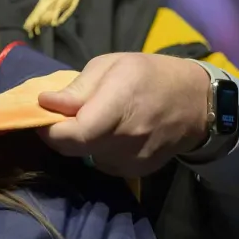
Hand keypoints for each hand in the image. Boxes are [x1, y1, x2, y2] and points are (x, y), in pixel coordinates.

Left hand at [37, 52, 211, 176]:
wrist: (197, 102)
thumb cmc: (149, 75)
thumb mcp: (110, 66)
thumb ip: (78, 89)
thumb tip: (45, 103)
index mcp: (120, 105)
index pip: (74, 134)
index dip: (49, 128)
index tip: (41, 113)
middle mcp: (127, 139)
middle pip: (74, 149)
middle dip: (58, 133)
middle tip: (59, 115)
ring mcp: (134, 160)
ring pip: (85, 157)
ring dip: (78, 141)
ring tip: (90, 119)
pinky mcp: (137, 171)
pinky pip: (102, 163)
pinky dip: (95, 149)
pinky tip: (106, 132)